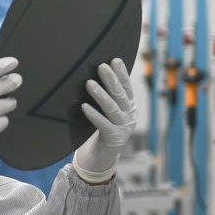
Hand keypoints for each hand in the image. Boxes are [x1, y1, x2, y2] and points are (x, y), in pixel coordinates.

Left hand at [73, 59, 136, 183]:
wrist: (105, 154)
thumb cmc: (105, 127)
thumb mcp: (111, 111)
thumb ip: (110, 96)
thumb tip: (100, 72)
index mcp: (130, 106)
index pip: (127, 87)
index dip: (122, 74)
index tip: (115, 60)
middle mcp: (129, 115)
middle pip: (120, 95)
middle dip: (111, 80)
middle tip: (101, 66)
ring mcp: (123, 127)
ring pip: (111, 108)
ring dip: (100, 95)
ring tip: (89, 83)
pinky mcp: (114, 138)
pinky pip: (102, 124)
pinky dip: (93, 114)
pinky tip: (84, 106)